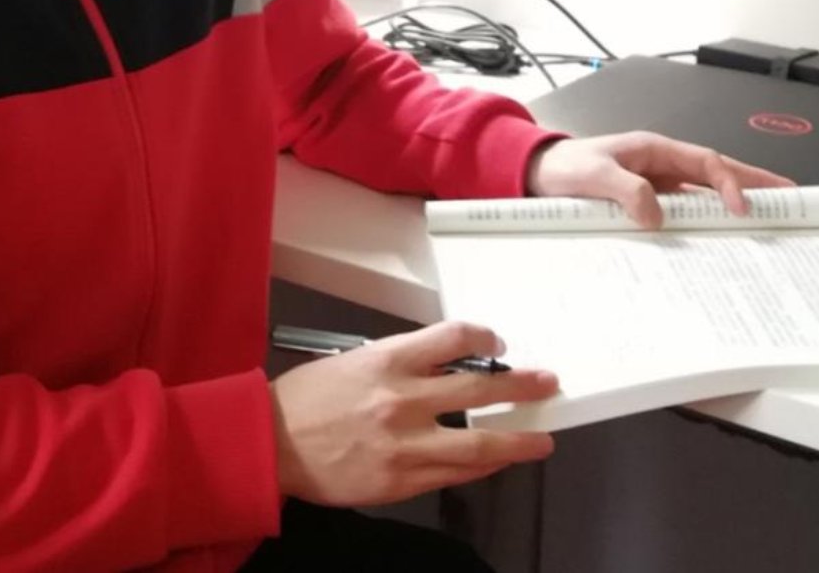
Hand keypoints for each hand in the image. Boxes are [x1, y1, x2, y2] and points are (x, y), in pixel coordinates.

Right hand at [270, 319, 556, 507]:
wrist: (272, 444)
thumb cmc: (308, 398)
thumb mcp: (354, 361)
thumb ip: (399, 365)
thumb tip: (442, 369)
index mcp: (389, 359)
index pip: (454, 339)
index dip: (484, 339)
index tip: (498, 345)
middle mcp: (403, 398)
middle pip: (478, 389)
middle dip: (519, 385)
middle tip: (546, 382)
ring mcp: (406, 444)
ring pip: (478, 443)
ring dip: (516, 440)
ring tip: (542, 439)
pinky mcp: (402, 480)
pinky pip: (455, 474)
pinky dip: (482, 467)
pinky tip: (498, 462)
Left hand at [525, 131, 794, 228]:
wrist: (538, 176)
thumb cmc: (563, 168)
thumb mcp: (591, 175)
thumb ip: (624, 189)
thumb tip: (658, 215)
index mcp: (655, 149)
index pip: (706, 162)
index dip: (729, 183)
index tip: (744, 209)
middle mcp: (662, 165)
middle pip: (718, 172)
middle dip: (756, 184)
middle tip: (793, 198)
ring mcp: (658, 185)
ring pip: (708, 193)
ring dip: (738, 204)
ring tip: (774, 219)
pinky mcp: (650, 204)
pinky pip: (688, 212)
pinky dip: (710, 221)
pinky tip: (726, 239)